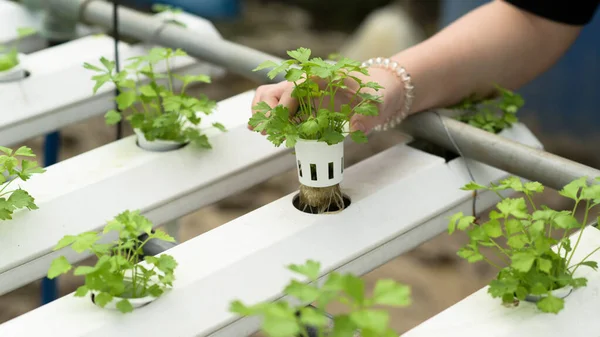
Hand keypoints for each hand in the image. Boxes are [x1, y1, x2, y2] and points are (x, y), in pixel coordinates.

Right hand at [249, 67, 404, 133]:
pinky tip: (273, 134)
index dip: (285, 102)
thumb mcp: (377, 103)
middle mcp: (307, 84)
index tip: (282, 120)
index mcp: (322, 77)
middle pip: (274, 90)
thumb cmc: (376, 92)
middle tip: (267, 131)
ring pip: (271, 98)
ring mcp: (302, 95)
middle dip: (267, 110)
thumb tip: (356, 128)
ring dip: (265, 115)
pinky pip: (280, 112)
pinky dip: (273, 122)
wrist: (378, 92)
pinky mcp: (303, 107)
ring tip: (266, 133)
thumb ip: (367, 115)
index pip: (295, 86)